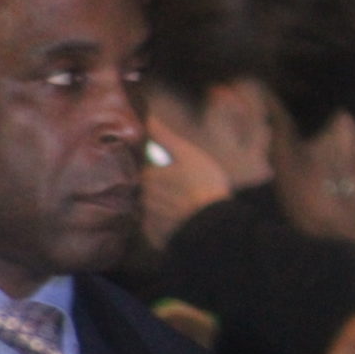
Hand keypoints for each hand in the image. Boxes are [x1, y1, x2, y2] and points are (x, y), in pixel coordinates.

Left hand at [139, 126, 231, 249]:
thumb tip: (147, 116)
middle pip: (145, 189)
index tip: (171, 169)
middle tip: (180, 188)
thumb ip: (164, 136)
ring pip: (149, 208)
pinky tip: (180, 221)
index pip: (144, 167)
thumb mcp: (188, 154)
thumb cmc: (203, 185)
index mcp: (148, 176)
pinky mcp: (155, 237)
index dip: (157, 167)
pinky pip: (155, 227)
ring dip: (160, 206)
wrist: (212, 226)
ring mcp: (147, 219)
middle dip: (158, 187)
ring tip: (182, 205)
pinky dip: (164, 223)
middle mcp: (142, 198)